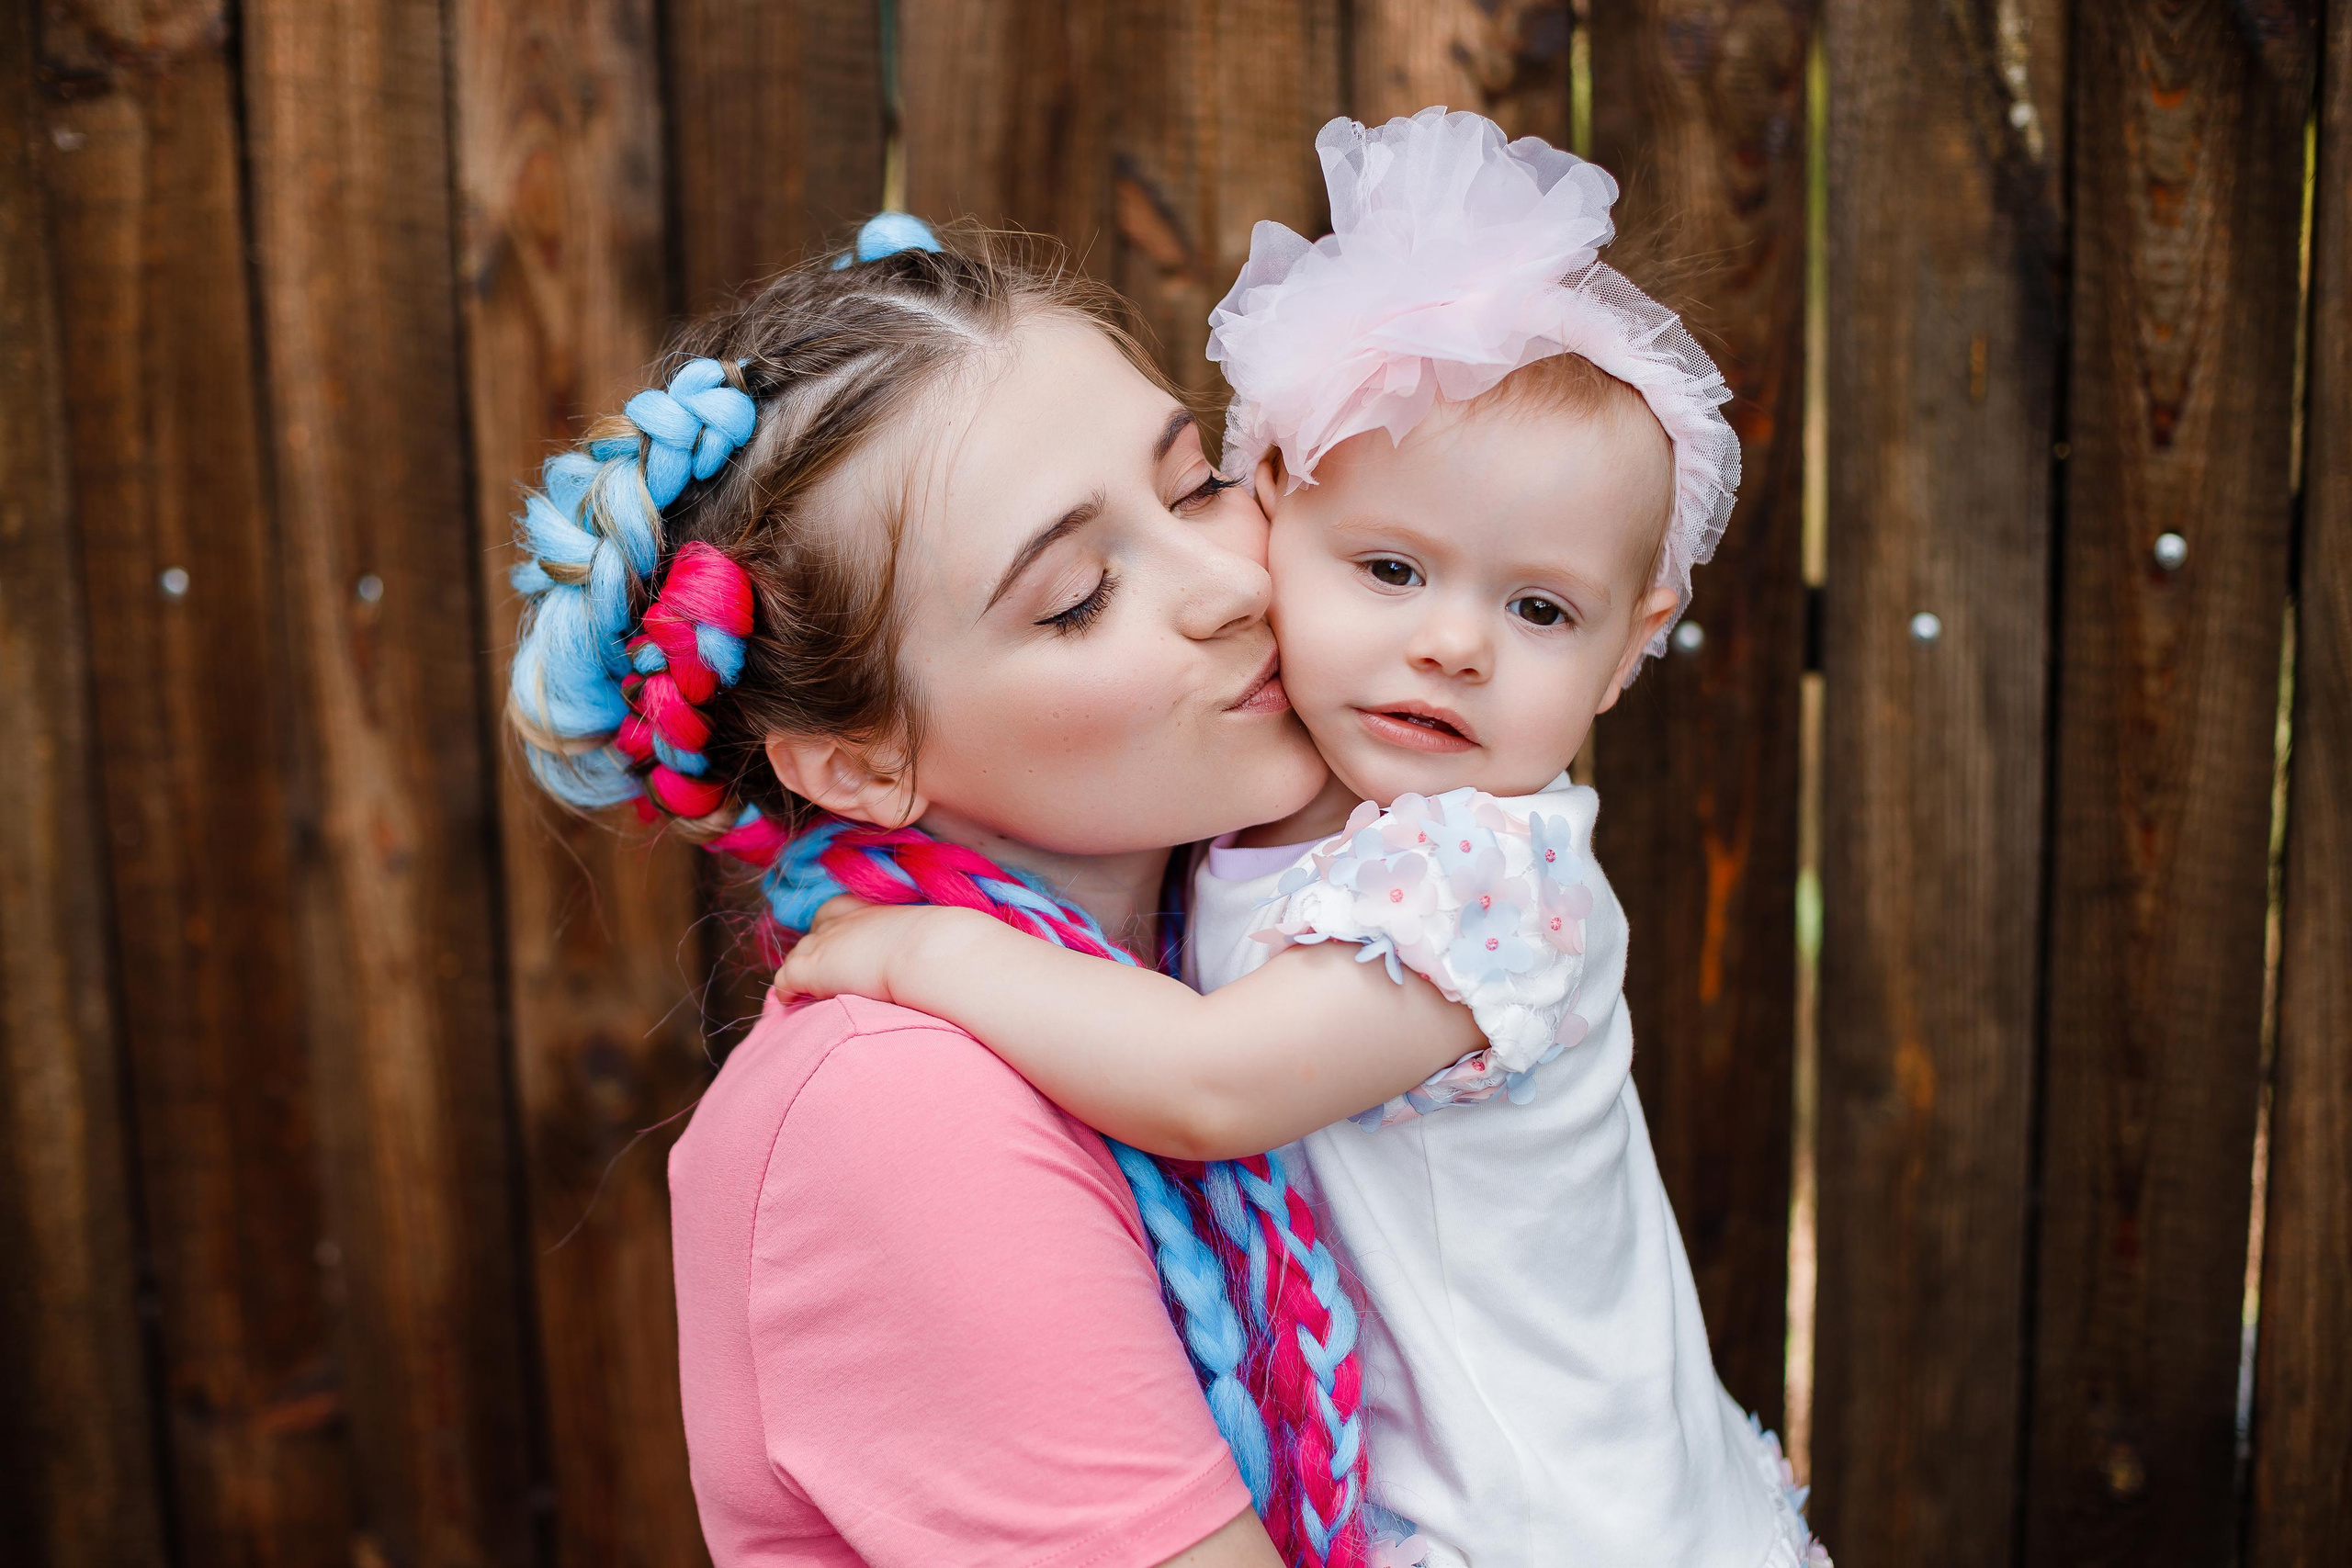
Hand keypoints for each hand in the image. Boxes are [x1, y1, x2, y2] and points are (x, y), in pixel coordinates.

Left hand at [774, 900, 954, 1007]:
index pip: (837, 912)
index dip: (836, 931)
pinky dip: (786, 992)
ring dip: (803, 973)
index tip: (845, 950)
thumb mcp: (929, 934)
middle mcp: (842, 921)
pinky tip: (792, 1003)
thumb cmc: (942, 945)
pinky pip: (785, 980)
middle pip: (815, 933)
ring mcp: (823, 943)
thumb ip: (922, 941)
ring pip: (798, 956)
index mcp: (870, 909)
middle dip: (817, 951)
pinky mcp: (811, 969)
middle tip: (827, 974)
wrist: (930, 951)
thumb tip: (945, 953)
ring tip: (809, 994)